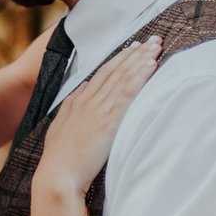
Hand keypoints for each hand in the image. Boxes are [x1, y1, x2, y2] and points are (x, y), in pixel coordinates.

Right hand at [37, 37, 158, 192]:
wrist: (57, 176)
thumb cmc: (59, 159)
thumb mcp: (61, 126)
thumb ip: (72, 106)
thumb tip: (83, 88)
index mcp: (77, 101)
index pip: (102, 73)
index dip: (120, 59)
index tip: (133, 48)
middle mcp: (88, 100)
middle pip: (116, 70)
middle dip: (135, 53)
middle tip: (153, 39)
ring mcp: (98, 109)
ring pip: (124, 77)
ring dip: (142, 60)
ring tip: (157, 46)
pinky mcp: (109, 120)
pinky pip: (128, 92)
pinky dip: (141, 76)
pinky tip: (152, 66)